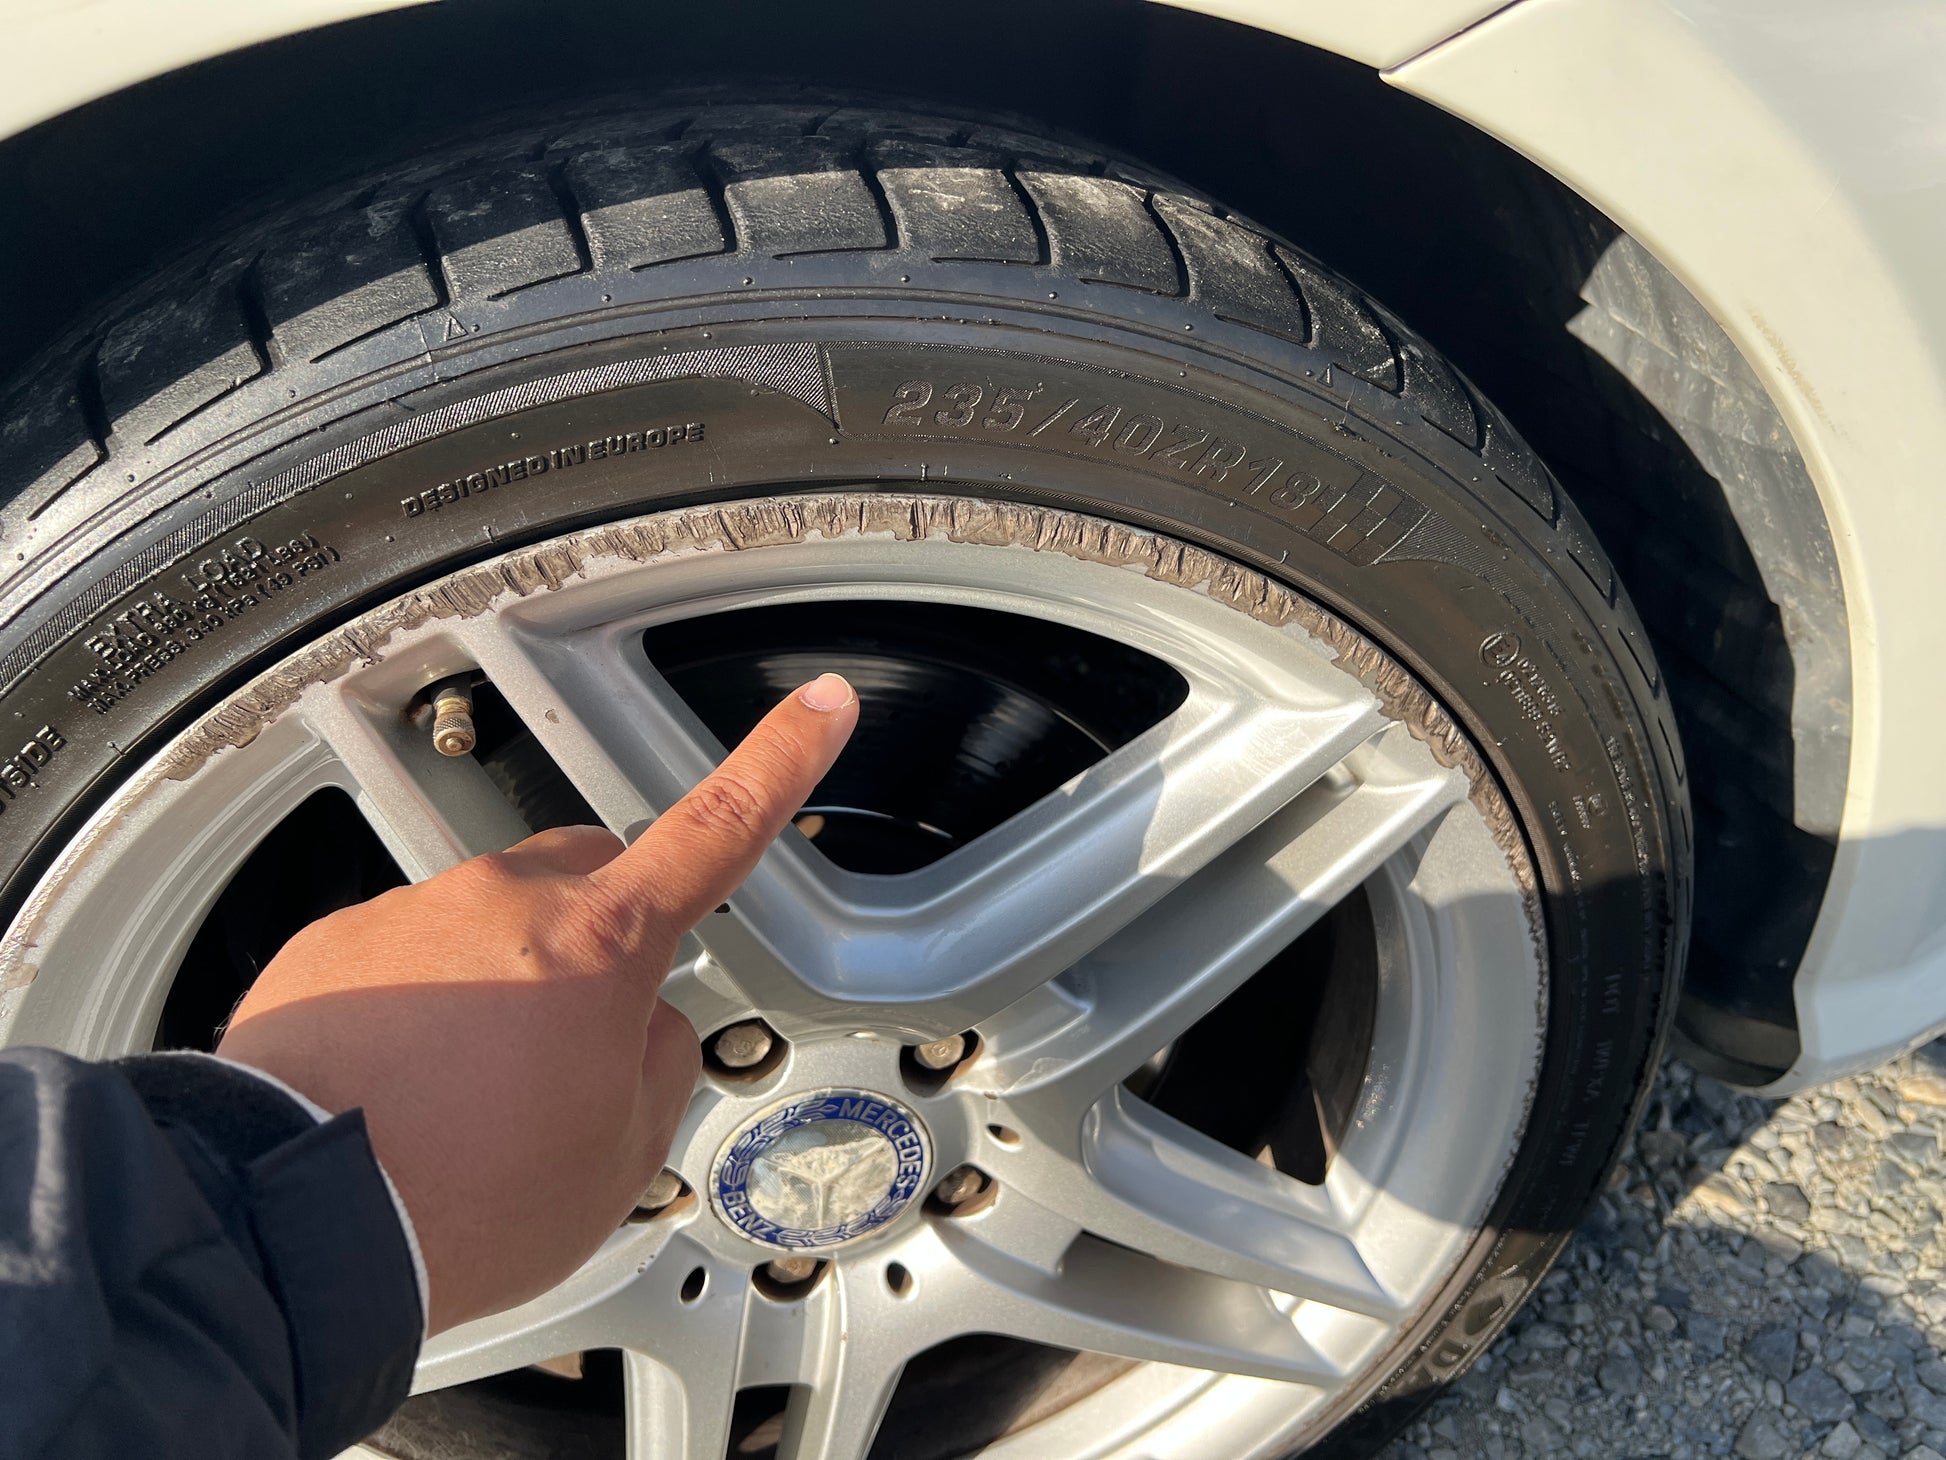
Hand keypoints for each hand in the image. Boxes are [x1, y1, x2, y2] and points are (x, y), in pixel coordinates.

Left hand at [217, 673, 858, 1332]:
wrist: (290, 1225)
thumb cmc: (462, 1199)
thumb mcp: (620, 1155)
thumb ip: (656, 1064)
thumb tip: (642, 1024)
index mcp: (601, 946)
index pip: (718, 830)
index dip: (780, 762)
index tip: (817, 705)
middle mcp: (504, 904)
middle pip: (587, 878)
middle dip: (599, 933)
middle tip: (574, 1039)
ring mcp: (411, 915)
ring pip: (487, 926)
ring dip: (493, 989)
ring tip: (463, 1101)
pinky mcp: (331, 946)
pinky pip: (401, 958)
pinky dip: (413, 1010)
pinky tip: (398, 1090)